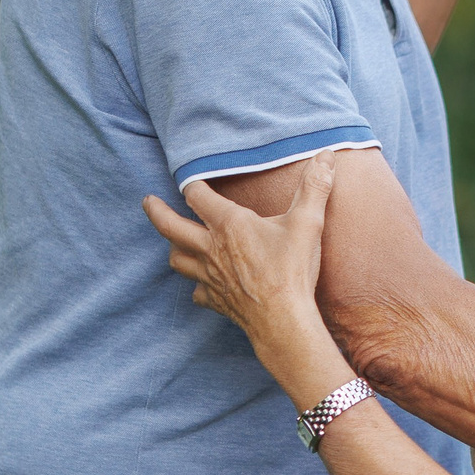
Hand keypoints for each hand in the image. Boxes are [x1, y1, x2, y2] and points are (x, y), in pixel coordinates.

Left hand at [142, 153, 349, 404]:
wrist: (283, 320)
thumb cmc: (292, 270)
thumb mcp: (307, 223)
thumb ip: (314, 187)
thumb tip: (327, 154)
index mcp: (228, 224)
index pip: (197, 195)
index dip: (193, 183)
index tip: (191, 178)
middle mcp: (211, 248)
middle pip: (170, 226)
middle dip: (156, 211)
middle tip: (148, 202)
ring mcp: (209, 276)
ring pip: (177, 259)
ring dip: (173, 247)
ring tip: (175, 241)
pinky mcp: (215, 299)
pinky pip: (197, 292)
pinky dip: (197, 286)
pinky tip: (205, 284)